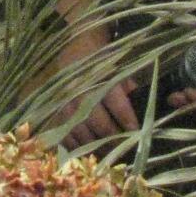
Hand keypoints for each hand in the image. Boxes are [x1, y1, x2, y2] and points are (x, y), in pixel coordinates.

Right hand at [51, 22, 141, 150]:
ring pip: (79, 131)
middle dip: (112, 138)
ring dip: (94, 146)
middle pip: (97, 122)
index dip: (127, 120)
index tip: (137, 132)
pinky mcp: (56, 108)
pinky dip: (74, 144)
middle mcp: (81, 90)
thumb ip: (128, 85)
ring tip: (106, 153)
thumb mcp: (118, 63)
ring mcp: (65, 101)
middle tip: (123, 148)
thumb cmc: (102, 55)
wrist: (76, 43)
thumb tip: (139, 106)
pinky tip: (84, 150)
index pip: (116, 103)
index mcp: (99, 77)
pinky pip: (63, 132)